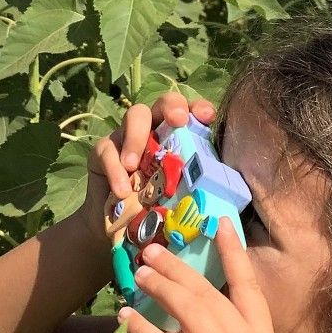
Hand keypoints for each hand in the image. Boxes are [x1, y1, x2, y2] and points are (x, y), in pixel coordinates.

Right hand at [83, 89, 216, 234]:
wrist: (119, 230)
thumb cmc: (156, 212)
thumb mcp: (181, 201)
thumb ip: (199, 192)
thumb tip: (228, 203)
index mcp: (179, 137)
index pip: (192, 112)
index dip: (200, 108)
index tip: (208, 116)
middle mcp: (155, 129)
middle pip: (164, 102)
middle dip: (172, 106)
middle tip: (178, 121)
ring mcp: (127, 136)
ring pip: (134, 115)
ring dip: (136, 137)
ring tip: (133, 165)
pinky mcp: (103, 151)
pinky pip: (107, 150)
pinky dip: (114, 170)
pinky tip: (122, 191)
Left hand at [117, 218, 283, 332]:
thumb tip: (184, 322)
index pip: (249, 287)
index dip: (235, 253)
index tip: (222, 222)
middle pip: (209, 294)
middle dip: (179, 268)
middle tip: (152, 249)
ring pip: (188, 311)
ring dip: (161, 287)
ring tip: (138, 272)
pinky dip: (142, 329)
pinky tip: (125, 317)